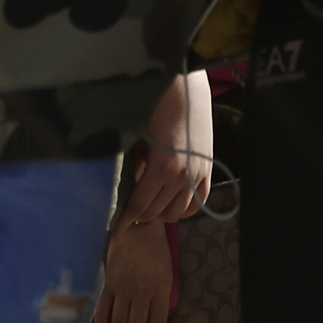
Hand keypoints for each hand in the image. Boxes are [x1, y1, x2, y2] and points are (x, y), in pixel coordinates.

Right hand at [94, 217, 175, 322]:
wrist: (137, 228)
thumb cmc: (156, 249)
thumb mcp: (166, 272)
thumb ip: (161, 295)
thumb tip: (153, 319)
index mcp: (161, 287)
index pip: (157, 321)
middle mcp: (142, 291)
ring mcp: (124, 288)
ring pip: (120, 320)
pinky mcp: (109, 283)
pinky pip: (104, 308)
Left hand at [121, 70, 213, 225]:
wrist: (186, 91)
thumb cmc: (155, 110)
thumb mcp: (137, 140)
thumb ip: (133, 167)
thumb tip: (129, 187)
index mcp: (161, 169)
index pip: (139, 206)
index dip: (125, 221)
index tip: (114, 231)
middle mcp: (181, 177)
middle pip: (156, 212)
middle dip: (140, 216)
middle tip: (129, 212)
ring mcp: (198, 175)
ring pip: (178, 212)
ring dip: (161, 214)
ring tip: (150, 207)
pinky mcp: (208, 171)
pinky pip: (198, 203)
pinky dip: (184, 209)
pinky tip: (172, 204)